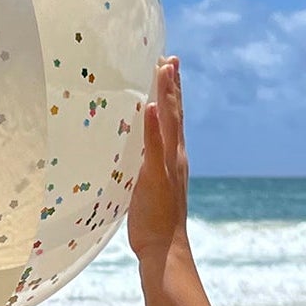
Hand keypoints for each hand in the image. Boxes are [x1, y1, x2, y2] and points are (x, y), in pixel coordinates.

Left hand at [127, 54, 188, 264]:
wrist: (165, 248)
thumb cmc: (154, 224)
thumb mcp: (147, 190)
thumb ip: (142, 172)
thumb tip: (130, 161)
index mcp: (173, 159)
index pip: (173, 119)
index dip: (172, 93)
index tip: (168, 67)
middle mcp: (175, 158)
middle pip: (175, 114)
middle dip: (172, 85)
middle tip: (169, 57)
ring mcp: (167, 167)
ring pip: (169, 123)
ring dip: (167, 94)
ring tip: (164, 68)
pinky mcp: (155, 177)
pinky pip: (154, 147)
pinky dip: (153, 126)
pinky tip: (151, 105)